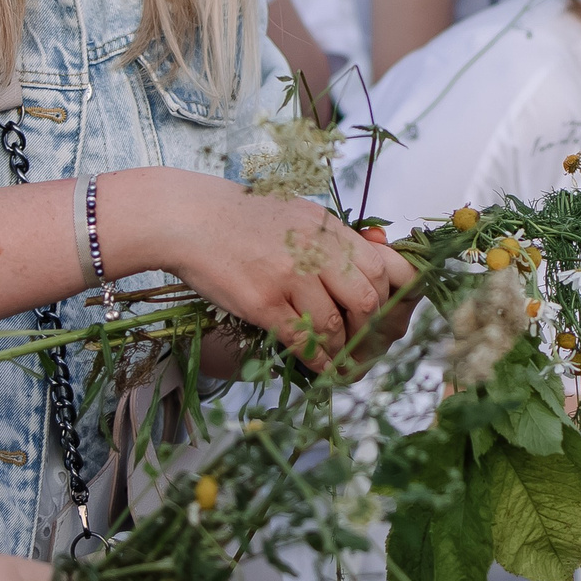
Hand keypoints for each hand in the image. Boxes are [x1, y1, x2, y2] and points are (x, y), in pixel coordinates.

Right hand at [148, 173, 417, 368]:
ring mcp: (290, 276)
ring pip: (336, 324)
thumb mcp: (298, 215)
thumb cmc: (241, 218)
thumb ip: (331, 239)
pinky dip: (316, 358)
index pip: (382, 266)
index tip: (384, 313)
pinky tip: (318, 365)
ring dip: (342, 347)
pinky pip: (302, 339)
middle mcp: (316, 251)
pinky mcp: (263, 301)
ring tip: (340, 357)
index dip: (390, 296)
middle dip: (370, 327)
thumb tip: (370, 261)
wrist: (190, 217)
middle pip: (367, 298)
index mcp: (328, 228)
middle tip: (364, 341)